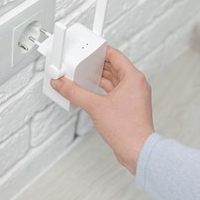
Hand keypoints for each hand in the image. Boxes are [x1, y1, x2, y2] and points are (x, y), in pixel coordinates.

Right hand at [50, 46, 153, 173]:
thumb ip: (75, 93)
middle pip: (113, 67)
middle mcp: (136, 85)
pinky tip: (91, 91)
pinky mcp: (129, 106)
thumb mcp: (95, 107)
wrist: (137, 151)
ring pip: (113, 80)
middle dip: (96, 65)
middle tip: (82, 63)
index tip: (88, 49)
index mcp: (134, 78)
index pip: (115, 55)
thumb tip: (62, 84)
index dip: (99, 51)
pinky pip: (114, 91)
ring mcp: (133, 96)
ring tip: (83, 76)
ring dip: (99, 77)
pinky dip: (102, 89)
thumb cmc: (128, 130)